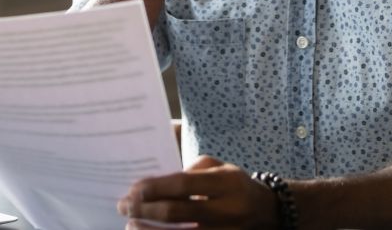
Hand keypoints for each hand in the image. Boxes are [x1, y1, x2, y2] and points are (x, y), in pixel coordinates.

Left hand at [118, 155, 279, 229]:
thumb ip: (190, 172)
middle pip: (178, 213)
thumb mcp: (220, 167)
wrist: (268, 212)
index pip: (184, 185)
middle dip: (146, 210)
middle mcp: (227, 210)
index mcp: (227, 183)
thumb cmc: (235, 185)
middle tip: (123, 206)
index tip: (133, 188)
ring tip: (130, 225)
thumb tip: (154, 184)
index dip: (156, 187)